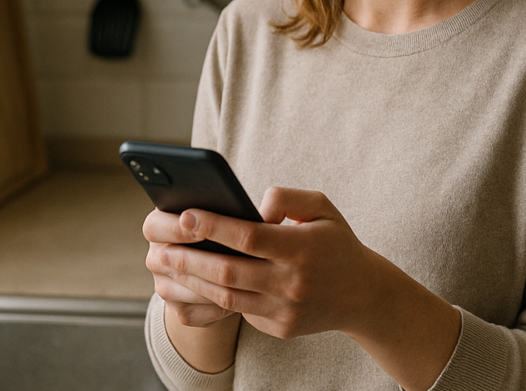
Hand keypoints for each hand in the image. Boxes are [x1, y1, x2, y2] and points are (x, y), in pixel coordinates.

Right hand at [143, 208, 237, 327]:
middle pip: (163, 260)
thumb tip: (264, 216)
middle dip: (197, 261)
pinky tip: (239, 302)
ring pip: (179, 290)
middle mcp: (158, 255)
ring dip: (210, 287)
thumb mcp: (233, 212)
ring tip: (241, 283)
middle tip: (227, 260)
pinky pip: (191, 313)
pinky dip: (214, 309)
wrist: (231, 261)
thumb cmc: (234, 229)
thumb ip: (240, 207)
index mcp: (161, 223)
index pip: (155, 226)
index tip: (200, 229)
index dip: (177, 228)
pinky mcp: (178, 309)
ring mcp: (164, 285)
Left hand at [158, 188, 460, 389]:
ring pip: (228, 298)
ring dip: (193, 281)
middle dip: (190, 259)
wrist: (365, 295)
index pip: (249, 237)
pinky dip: (214, 297)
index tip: (185, 215)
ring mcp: (286, 311)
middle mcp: (292, 283)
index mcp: (302, 249)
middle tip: (160, 247)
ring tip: (167, 264)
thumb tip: (254, 206)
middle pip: (229, 272)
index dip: (214, 227)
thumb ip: (288, 197)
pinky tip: (192, 283)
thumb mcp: (323, 207)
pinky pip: (240, 313)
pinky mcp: (280, 328)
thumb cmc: (337, 243)